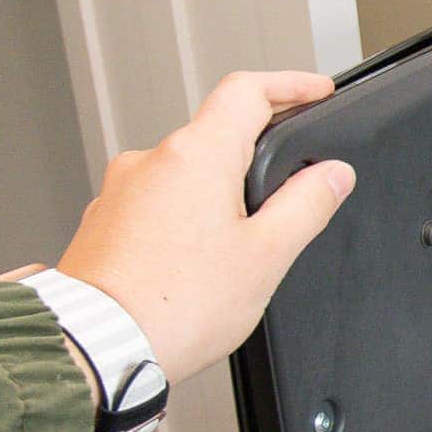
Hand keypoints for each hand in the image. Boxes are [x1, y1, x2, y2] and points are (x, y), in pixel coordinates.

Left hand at [55, 72, 354, 384]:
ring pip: (183, 174)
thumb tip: (332, 175)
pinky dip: (180, 220)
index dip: (290, 85)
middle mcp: (151, 161)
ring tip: (236, 246)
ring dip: (214, 194)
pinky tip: (192, 264)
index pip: (248, 91)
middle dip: (253, 155)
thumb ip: (306, 205)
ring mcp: (121, 190)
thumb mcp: (265, 256)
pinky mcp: (103, 222)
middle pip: (214, 134)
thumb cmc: (174, 306)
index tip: (314, 91)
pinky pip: (153, 205)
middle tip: (286, 187)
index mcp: (196, 155)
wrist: (99, 346)